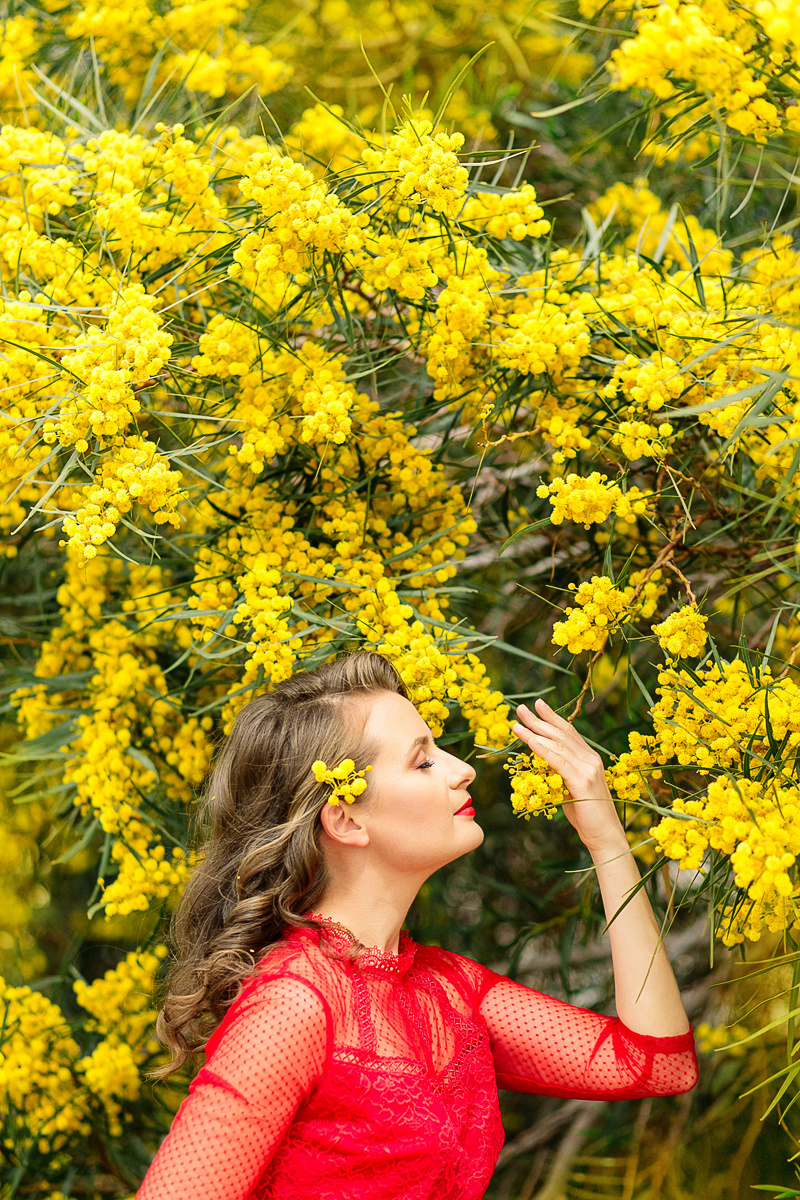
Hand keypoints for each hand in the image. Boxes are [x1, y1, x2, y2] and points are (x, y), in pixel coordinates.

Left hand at [511, 699, 626, 854]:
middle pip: (561, 733)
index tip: (538, 705)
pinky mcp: (582, 781)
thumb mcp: (571, 790)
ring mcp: (588, 769)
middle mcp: (590, 759)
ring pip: (557, 744)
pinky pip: (558, 761)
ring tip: (517, 723)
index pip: (569, 732)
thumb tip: (543, 766)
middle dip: (539, 719)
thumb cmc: (587, 816)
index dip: (553, 717)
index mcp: (590, 759)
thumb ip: (561, 775)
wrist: (605, 836)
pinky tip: (530, 740)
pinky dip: (542, 749)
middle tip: (521, 708)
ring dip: (534, 731)